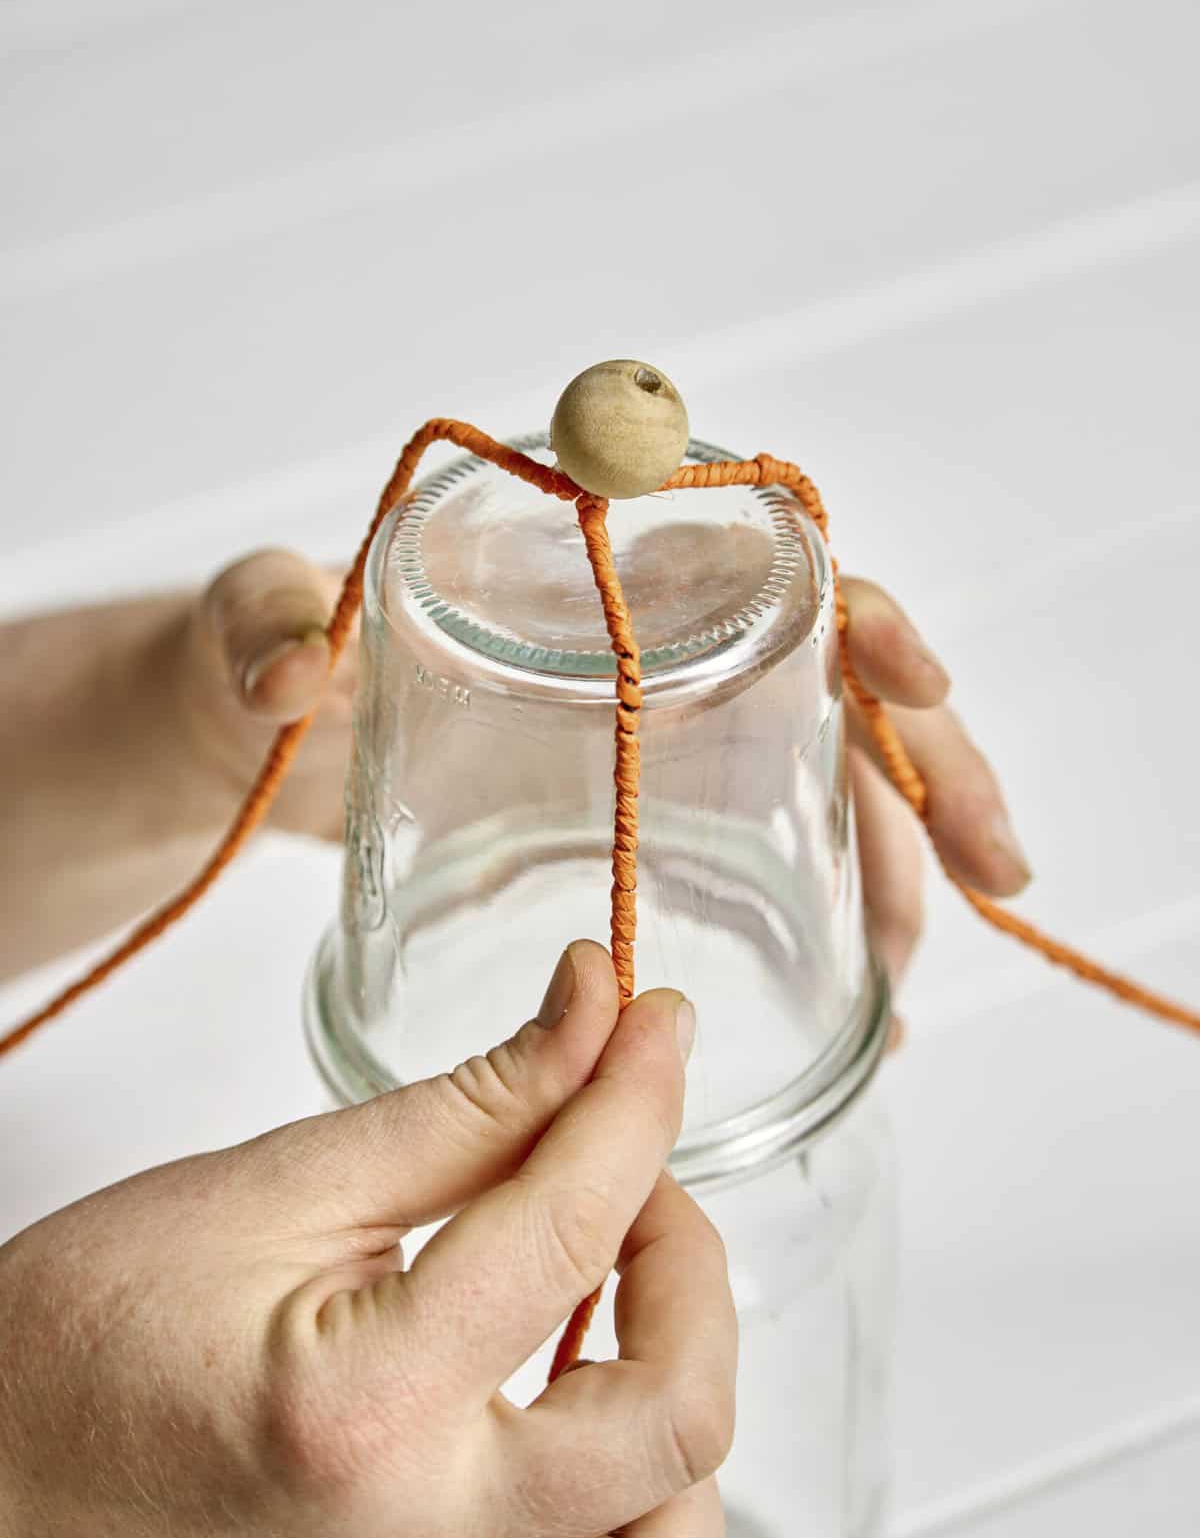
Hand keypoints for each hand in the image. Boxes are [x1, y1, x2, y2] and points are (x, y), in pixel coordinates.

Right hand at [0, 945, 734, 1537]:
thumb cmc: (76, 1350)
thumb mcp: (268, 1191)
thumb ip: (460, 1111)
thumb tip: (588, 1020)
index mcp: (369, 1408)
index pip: (574, 1224)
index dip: (634, 1093)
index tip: (649, 1019)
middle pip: (675, 1418)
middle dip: (690, 1258)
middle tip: (632, 1172)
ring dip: (677, 1389)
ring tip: (614, 1289)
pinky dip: (631, 1487)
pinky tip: (576, 1395)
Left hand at [190, 553, 1029, 980]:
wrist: (235, 736)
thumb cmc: (248, 654)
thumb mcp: (244, 632)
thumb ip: (254, 628)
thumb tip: (290, 667)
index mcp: (579, 566)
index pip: (756, 558)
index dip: (850, 607)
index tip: (913, 677)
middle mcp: (635, 642)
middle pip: (823, 679)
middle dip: (923, 763)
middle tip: (995, 867)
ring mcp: (637, 731)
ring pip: (809, 770)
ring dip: (888, 855)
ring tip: (911, 965)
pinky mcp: (621, 811)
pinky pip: (753, 842)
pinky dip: (815, 905)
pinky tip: (848, 979)